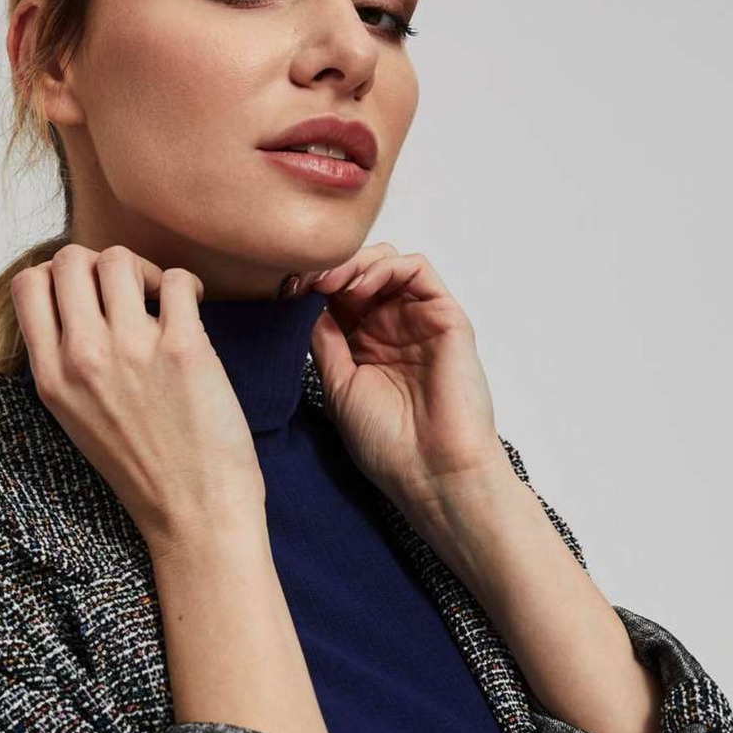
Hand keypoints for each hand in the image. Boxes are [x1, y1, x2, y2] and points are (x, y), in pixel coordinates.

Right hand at [11, 244, 267, 553]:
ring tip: (162, 300)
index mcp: (51, 378)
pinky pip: (176, 279)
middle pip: (70, 260)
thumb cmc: (144, 471)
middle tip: (129, 294)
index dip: (59, 275)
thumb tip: (80, 301)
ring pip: (119, 259)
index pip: (28, 285)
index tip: (88, 295)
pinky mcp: (182, 349)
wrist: (193, 515)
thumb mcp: (77, 419)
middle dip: (100, 265)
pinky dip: (186, 284)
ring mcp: (130, 350)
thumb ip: (67, 362)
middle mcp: (82, 358)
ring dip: (144, 271)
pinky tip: (193, 309)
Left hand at [303, 244, 506, 509]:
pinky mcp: (446, 316)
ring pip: (388, 263)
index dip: (312, 286)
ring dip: (356, 262)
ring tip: (332, 282)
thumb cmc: (388, 443)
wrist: (432, 470)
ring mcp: (419, 321)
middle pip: (361, 273)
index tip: (286, 289)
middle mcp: (393, 330)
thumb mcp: (338, 386)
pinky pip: (418, 270)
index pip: (338, 297)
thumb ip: (325, 342)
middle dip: (331, 268)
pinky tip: (362, 286)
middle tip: (307, 279)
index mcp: (365, 347)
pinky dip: (387, 266)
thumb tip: (307, 303)